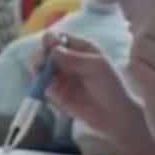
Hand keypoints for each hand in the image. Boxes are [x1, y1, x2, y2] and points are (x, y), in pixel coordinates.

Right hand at [30, 32, 154, 154]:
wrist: (115, 116)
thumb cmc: (112, 87)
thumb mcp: (97, 67)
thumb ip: (74, 58)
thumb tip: (53, 49)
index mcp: (80, 48)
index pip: (58, 38)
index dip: (50, 40)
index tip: (48, 46)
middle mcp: (68, 61)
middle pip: (46, 53)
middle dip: (40, 56)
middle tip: (39, 63)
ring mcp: (62, 78)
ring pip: (41, 70)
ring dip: (38, 72)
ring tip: (42, 76)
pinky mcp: (57, 95)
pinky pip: (44, 87)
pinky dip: (43, 87)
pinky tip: (50, 89)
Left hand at [125, 6, 154, 154]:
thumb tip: (135, 16)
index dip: (148, 23)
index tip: (152, 44)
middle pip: (149, 29)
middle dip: (140, 42)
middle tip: (148, 63)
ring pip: (139, 46)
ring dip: (136, 59)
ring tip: (148, 74)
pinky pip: (134, 67)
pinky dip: (133, 74)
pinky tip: (144, 86)